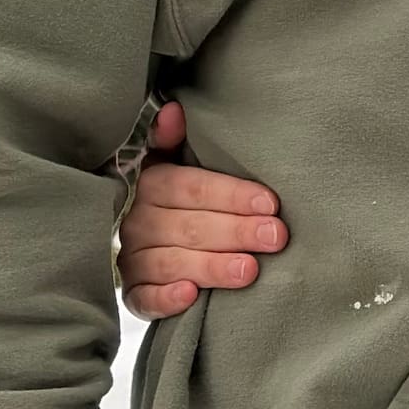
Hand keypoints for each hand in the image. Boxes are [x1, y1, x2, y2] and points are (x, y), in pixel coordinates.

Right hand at [118, 99, 286, 317]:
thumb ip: (174, 139)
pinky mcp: (133, 293)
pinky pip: (144, 298)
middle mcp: (137, 221)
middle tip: (275, 237)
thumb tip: (174, 110)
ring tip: (249, 270)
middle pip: (188, 225)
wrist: (151, 243)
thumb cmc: (181, 199)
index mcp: (150, 184)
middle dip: (235, 231)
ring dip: (211, 266)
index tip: (270, 203)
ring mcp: (132, 259)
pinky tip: (192, 295)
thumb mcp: (176, 162)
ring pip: (171, 262)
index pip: (190, 187)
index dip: (230, 194)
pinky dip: (165, 299)